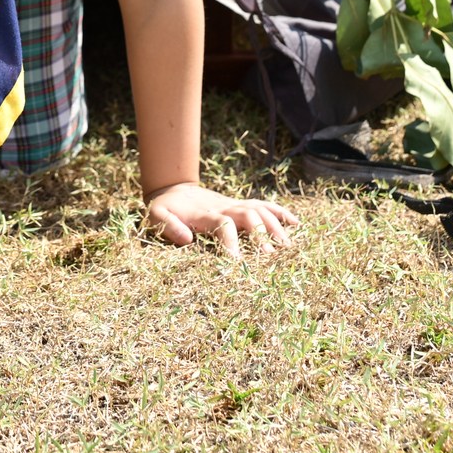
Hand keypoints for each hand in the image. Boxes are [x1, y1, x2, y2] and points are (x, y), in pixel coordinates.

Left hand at [143, 182, 299, 258]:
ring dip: (275, 225)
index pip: (223, 225)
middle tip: (271, 256)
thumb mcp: (156, 215)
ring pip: (260, 209)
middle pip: (249, 215)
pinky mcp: (240, 205)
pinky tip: (296, 223)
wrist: (173, 189)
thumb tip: (187, 239)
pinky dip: (280, 212)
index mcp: (205, 214)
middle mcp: (224, 207)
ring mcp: (234, 205)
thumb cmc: (164, 208)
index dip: (231, 242)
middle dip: (261, 234)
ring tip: (287, 246)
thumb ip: (168, 226)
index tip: (238, 262)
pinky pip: (264, 205)